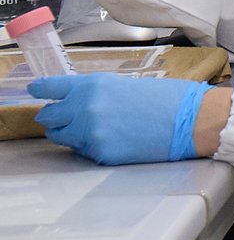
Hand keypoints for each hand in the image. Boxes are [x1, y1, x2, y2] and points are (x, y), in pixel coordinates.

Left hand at [28, 74, 208, 164]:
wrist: (192, 120)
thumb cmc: (167, 99)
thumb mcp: (126, 85)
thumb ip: (95, 93)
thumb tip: (75, 101)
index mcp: (91, 85)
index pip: (48, 87)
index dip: (39, 90)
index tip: (35, 91)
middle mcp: (85, 108)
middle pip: (49, 117)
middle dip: (58, 117)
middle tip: (72, 118)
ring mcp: (90, 133)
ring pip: (62, 137)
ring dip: (73, 134)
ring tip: (99, 130)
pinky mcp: (100, 154)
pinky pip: (84, 152)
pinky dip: (94, 148)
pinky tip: (116, 140)